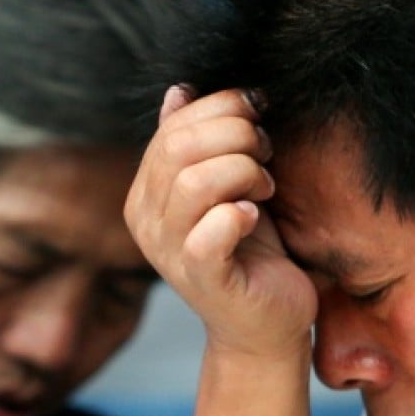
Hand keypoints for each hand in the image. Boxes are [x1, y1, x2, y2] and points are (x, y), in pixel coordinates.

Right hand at [125, 86, 316, 358]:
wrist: (266, 324)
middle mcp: (146, 220)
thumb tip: (179, 91)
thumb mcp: (225, 187)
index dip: (223, 107)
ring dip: (245, 172)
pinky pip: (210, 232)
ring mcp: (170, 252)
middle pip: (180, 147)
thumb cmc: (251, 251)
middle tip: (267, 153)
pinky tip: (255, 217)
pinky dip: (240, 214)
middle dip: (237, 135)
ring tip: (266, 189)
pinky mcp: (202, 279)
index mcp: (147, 191)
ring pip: (196, 182)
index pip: (174, 126)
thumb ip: (199, 144)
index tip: (259, 115)